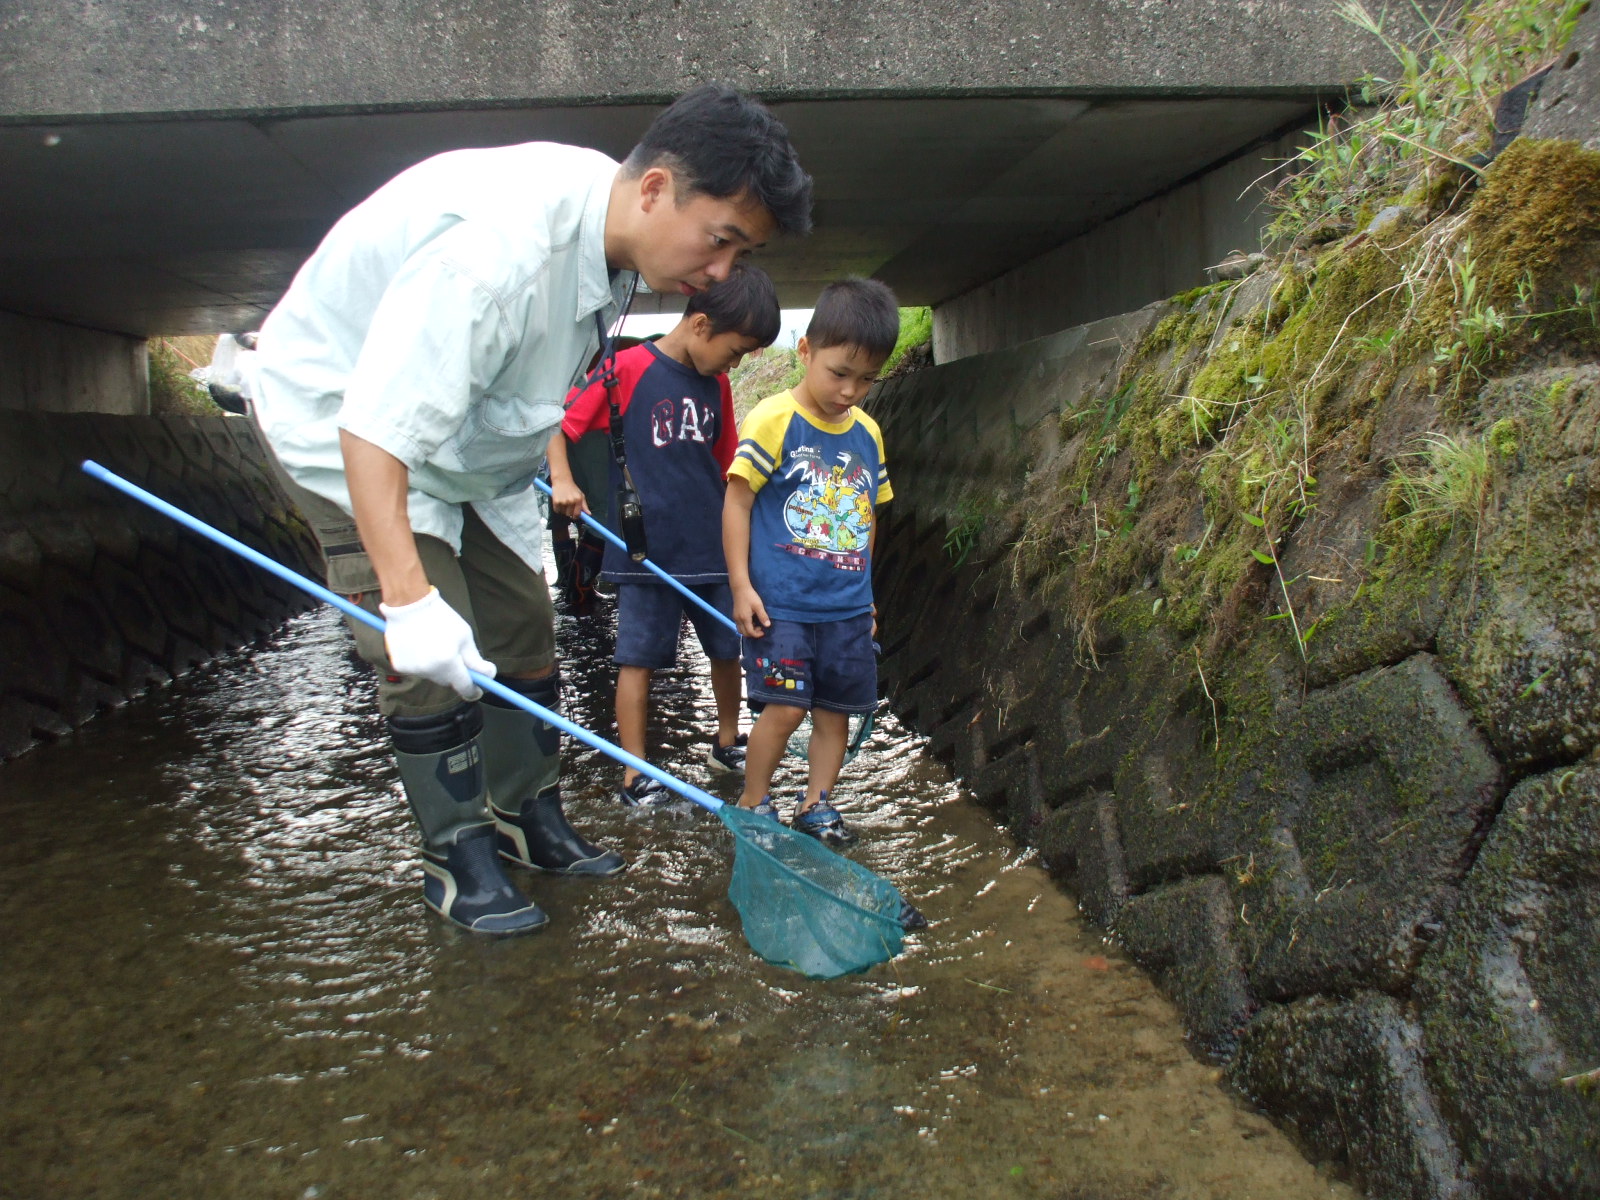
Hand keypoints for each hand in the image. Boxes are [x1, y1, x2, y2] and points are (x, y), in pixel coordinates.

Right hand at [379, 588, 496, 699]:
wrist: (408, 604)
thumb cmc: (441, 617)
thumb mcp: (464, 635)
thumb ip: (475, 660)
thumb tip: (488, 675)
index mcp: (448, 662)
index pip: (464, 686)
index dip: (473, 690)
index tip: (479, 690)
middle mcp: (429, 670)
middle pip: (448, 681)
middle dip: (455, 673)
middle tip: (455, 656)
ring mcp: (413, 670)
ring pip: (433, 676)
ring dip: (438, 667)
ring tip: (434, 644)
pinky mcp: (400, 666)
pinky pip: (418, 670)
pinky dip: (422, 663)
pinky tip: (420, 646)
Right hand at [550, 477, 588, 518]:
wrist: (562, 480)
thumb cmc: (572, 488)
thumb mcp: (581, 495)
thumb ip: (584, 505)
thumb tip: (589, 514)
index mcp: (578, 499)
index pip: (577, 514)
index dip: (576, 516)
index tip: (574, 516)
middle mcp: (571, 501)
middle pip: (569, 514)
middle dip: (569, 512)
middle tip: (568, 506)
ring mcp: (563, 501)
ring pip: (563, 513)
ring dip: (563, 510)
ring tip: (563, 502)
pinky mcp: (556, 501)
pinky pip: (557, 510)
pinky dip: (557, 508)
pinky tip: (559, 502)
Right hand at [732, 583, 770, 637]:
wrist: (740, 589)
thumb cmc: (750, 596)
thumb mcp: (758, 606)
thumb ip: (763, 616)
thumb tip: (768, 625)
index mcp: (745, 618)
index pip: (750, 632)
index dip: (757, 634)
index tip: (763, 632)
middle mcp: (738, 620)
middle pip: (744, 633)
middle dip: (752, 634)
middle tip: (760, 628)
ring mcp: (735, 618)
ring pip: (740, 630)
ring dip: (748, 631)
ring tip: (755, 625)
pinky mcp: (735, 615)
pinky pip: (739, 626)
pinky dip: (745, 627)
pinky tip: (751, 621)